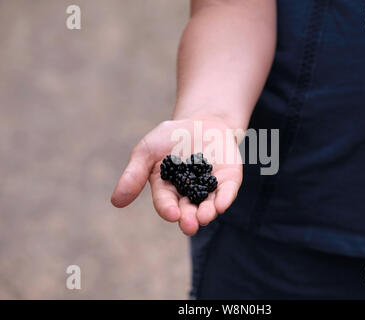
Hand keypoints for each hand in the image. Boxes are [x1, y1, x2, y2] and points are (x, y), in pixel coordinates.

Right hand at [110, 118, 242, 234]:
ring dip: (207, 213)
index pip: (166, 203)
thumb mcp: (147, 150)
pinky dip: (225, 198)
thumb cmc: (171, 137)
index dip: (168, 209)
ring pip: (208, 205)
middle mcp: (189, 195)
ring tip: (204, 216)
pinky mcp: (228, 180)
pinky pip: (227, 192)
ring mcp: (210, 189)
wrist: (201, 121)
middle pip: (188, 211)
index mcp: (167, 190)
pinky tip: (221, 203)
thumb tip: (115, 202)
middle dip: (189, 219)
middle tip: (190, 224)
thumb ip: (134, 174)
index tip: (172, 214)